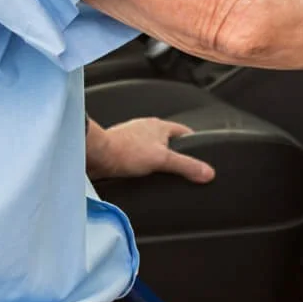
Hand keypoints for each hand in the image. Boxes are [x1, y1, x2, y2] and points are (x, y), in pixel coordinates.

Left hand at [87, 117, 216, 182]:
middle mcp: (146, 128)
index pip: (185, 132)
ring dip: (156, 160)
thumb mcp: (162, 160)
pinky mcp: (121, 149)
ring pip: (152, 149)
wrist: (95, 155)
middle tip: (182, 170)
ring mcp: (132, 137)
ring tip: (161, 175)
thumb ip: (186, 166)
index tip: (201, 157)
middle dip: (175, 155)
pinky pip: (138, 157)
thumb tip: (207, 172)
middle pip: (168, 141)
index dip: (195, 144)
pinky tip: (142, 176)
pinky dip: (142, 165)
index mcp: (159, 125)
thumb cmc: (124, 151)